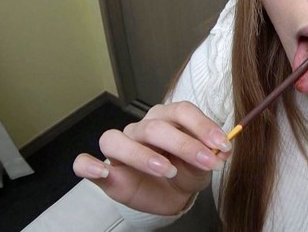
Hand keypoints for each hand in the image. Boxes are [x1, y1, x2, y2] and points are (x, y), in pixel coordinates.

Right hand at [72, 101, 231, 215]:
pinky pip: (83, 162)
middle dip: (183, 144)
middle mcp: (142, 128)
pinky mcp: (105, 171)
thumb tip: (224, 149)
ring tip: (168, 170)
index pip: (182, 111)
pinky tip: (103, 171)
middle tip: (206, 161)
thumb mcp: (203, 166)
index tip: (222, 144)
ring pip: (117, 139)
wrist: (171, 196)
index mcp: (168, 119)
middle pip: (155, 126)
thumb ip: (211, 154)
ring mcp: (121, 148)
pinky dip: (89, 165)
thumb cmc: (185, 172)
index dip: (202, 125)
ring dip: (142, 155)